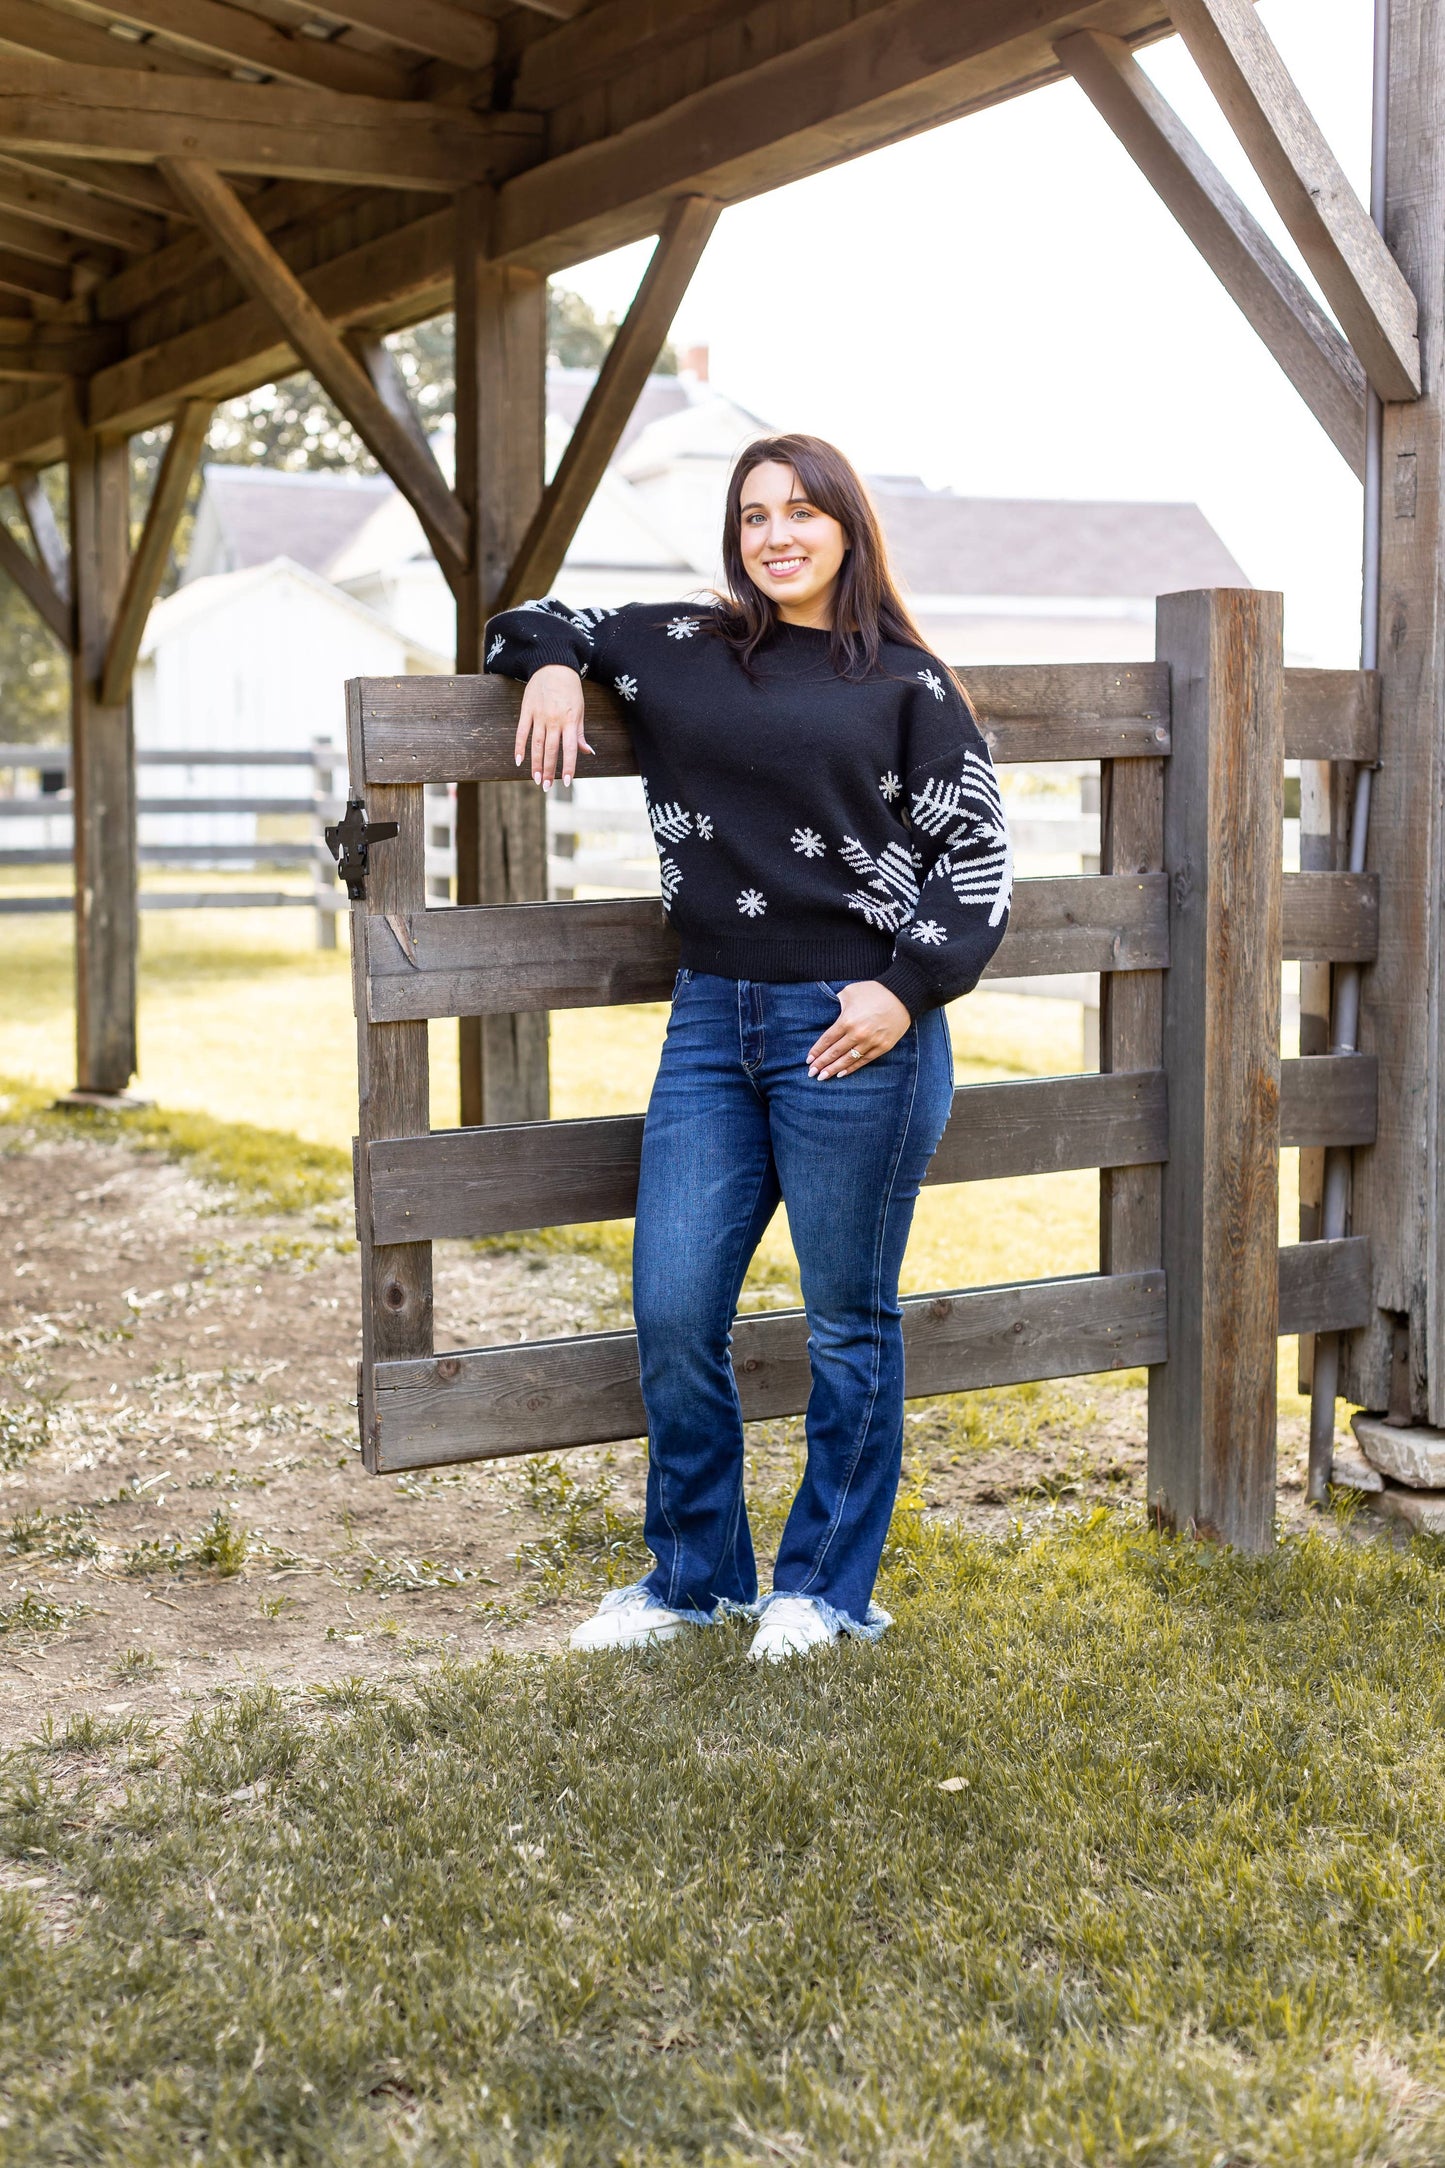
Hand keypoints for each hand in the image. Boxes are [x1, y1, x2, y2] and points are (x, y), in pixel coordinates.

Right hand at [513, 663, 593, 788]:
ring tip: (534, 779)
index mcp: (569, 721)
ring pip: (536, 744)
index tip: (566, 782)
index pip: (569, 749)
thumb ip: (580, 733)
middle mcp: (554, 720)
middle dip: (548, 770)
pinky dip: (519, 746)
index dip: (568, 767)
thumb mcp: (580, 710)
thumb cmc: (570, 689)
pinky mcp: (526, 710)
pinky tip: (518, 760)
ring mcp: (539, 715)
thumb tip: (588, 752)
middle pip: (550, 750)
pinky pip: (521, 731)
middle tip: (545, 786)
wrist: (553, 665)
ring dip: (535, 763)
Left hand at [807, 981, 911, 1078]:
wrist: (903, 995)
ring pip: (847, 1060)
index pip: (827, 1040)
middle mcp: (857, 1034)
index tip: (808, 1060)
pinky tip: (841, 1074)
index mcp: (847, 1020)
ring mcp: (871, 1042)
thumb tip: (832, 1011)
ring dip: (833, 1070)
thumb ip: (838, 1003)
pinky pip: (863, 1061)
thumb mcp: (850, 991)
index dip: (817, 1051)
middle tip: (811, 1073)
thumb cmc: (874, 991)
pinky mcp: (883, 1047)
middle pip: (834, 1053)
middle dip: (821, 1064)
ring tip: (822, 1077)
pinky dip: (851, 1068)